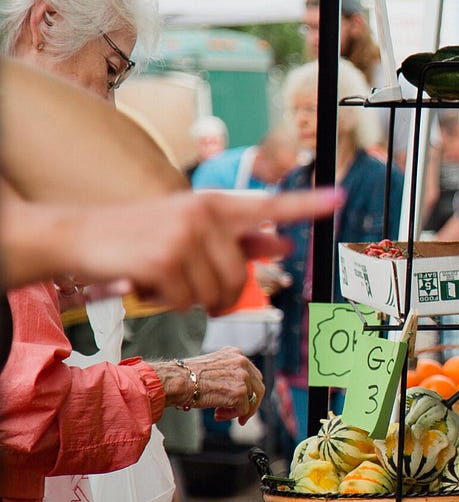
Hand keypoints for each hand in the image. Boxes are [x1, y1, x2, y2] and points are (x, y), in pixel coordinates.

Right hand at [74, 187, 340, 314]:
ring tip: (159, 275)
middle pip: (240, 278)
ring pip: (213, 294)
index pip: (271, 204)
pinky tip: (144, 281)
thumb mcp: (192, 230)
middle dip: (215, 292)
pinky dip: (164, 301)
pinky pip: (184, 302)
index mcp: (216, 204)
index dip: (308, 205)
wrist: (77, 235)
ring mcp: (184, 235)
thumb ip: (239, 238)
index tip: (339, 199)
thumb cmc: (139, 236)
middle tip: (182, 280)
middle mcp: (204, 213)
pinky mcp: (164, 258)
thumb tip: (283, 243)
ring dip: (186, 297)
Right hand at [156, 347, 265, 424]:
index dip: (249, 390)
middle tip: (239, 414)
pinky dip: (232, 415)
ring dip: (238, 410)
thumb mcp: (212, 366)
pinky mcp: (240, 392)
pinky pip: (243, 410)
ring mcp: (243, 377)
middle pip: (258, 387)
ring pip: (252, 400)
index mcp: (235, 354)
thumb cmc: (186, 376)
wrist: (176, 381)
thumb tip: (237, 389)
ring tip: (220, 413)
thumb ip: (228, 373)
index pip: (252, 374)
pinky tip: (217, 414)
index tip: (242, 400)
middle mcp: (242, 363)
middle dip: (249, 403)